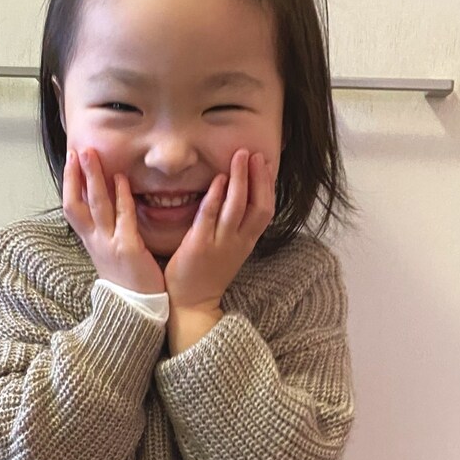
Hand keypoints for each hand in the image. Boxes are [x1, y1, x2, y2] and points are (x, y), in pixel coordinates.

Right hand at [62, 148, 165, 294]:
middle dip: (77, 175)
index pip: (73, 208)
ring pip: (96, 206)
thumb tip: (107, 212)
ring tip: (92, 155)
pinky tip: (122, 179)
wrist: (136, 313)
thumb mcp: (109, 257)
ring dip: (93, 178)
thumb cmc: (128, 284)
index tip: (71, 162)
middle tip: (78, 150)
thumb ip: (107, 234)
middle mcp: (96, 242)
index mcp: (91, 243)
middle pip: (79, 203)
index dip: (69, 184)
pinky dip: (121, 197)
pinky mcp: (128, 249)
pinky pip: (123, 218)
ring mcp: (110, 245)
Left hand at [163, 149, 276, 311]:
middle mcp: (238, 242)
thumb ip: (233, 227)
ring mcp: (220, 244)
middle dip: (259, 177)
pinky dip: (216, 197)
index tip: (264, 163)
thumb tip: (234, 199)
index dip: (267, 185)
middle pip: (259, 206)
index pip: (266, 210)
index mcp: (246, 242)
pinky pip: (210, 217)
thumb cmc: (206, 275)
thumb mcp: (228, 250)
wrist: (192, 305)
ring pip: (238, 207)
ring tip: (240, 156)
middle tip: (254, 154)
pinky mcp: (199, 246)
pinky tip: (218, 179)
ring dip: (241, 179)